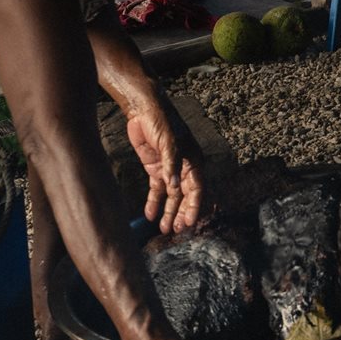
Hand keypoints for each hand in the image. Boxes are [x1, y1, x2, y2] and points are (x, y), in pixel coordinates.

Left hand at [127, 97, 214, 233]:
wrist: (143, 109)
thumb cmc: (162, 121)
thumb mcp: (168, 142)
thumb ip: (171, 165)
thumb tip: (175, 188)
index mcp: (194, 161)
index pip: (197, 189)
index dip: (193, 207)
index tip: (189, 223)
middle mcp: (184, 167)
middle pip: (185, 196)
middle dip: (181, 213)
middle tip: (175, 230)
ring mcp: (170, 168)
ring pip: (171, 195)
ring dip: (168, 211)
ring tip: (164, 228)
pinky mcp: (155, 167)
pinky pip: (157, 189)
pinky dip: (154, 202)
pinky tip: (150, 215)